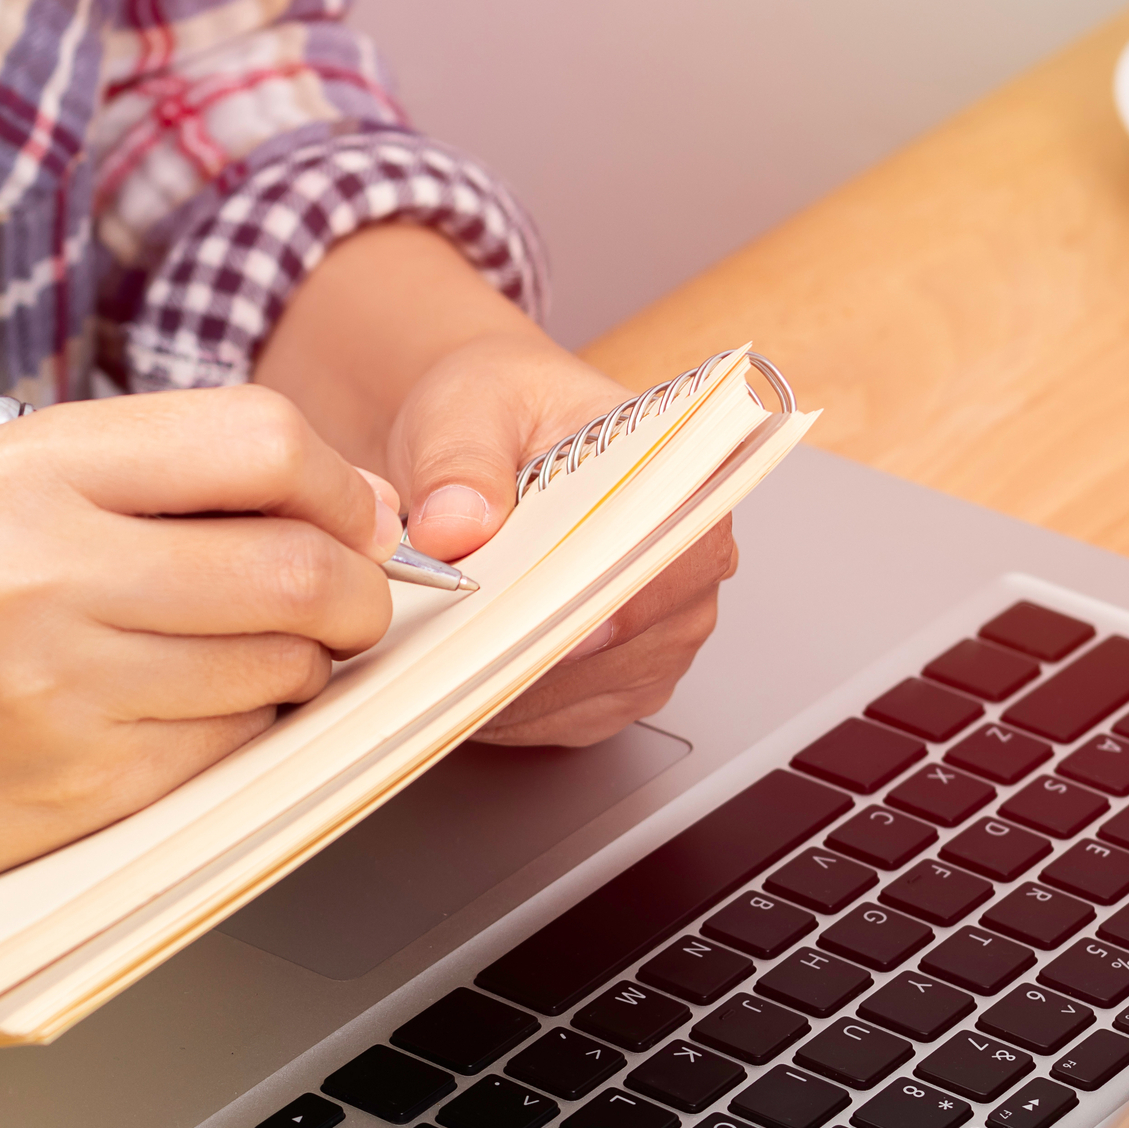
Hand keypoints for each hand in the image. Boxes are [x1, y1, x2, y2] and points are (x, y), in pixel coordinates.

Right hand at [0, 385, 400, 950]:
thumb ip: (155, 489)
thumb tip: (351, 504)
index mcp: (21, 467)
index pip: (260, 440)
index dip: (338, 485)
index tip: (353, 518)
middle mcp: (41, 566)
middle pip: (299, 561)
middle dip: (357, 590)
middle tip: (348, 604)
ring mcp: (62, 684)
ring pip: (284, 662)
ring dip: (302, 667)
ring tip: (241, 660)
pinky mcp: (80, 785)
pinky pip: (235, 744)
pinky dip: (244, 730)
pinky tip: (183, 717)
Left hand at [253, 225, 738, 751]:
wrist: (484, 443)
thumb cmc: (500, 413)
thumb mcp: (470, 405)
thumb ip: (462, 459)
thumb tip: (455, 524)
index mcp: (689, 483)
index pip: (675, 561)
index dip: (612, 601)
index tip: (543, 620)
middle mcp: (689, 571)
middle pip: (629, 646)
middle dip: (532, 647)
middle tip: (449, 634)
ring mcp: (657, 641)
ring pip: (587, 696)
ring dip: (507, 682)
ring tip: (439, 644)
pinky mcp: (613, 688)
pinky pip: (557, 723)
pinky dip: (497, 706)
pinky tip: (452, 670)